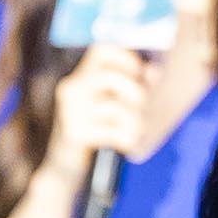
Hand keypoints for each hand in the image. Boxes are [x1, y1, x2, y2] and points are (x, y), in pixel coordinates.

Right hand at [41, 35, 159, 179]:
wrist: (63, 166)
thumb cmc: (94, 130)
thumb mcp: (110, 104)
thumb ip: (131, 85)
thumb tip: (154, 72)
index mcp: (79, 76)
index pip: (101, 50)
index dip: (126, 57)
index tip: (139, 73)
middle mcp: (71, 89)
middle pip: (111, 77)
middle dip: (136, 92)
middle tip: (142, 108)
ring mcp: (69, 112)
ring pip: (114, 107)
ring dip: (134, 121)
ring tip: (137, 130)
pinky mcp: (73, 134)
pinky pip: (111, 131)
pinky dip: (126, 138)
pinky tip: (127, 143)